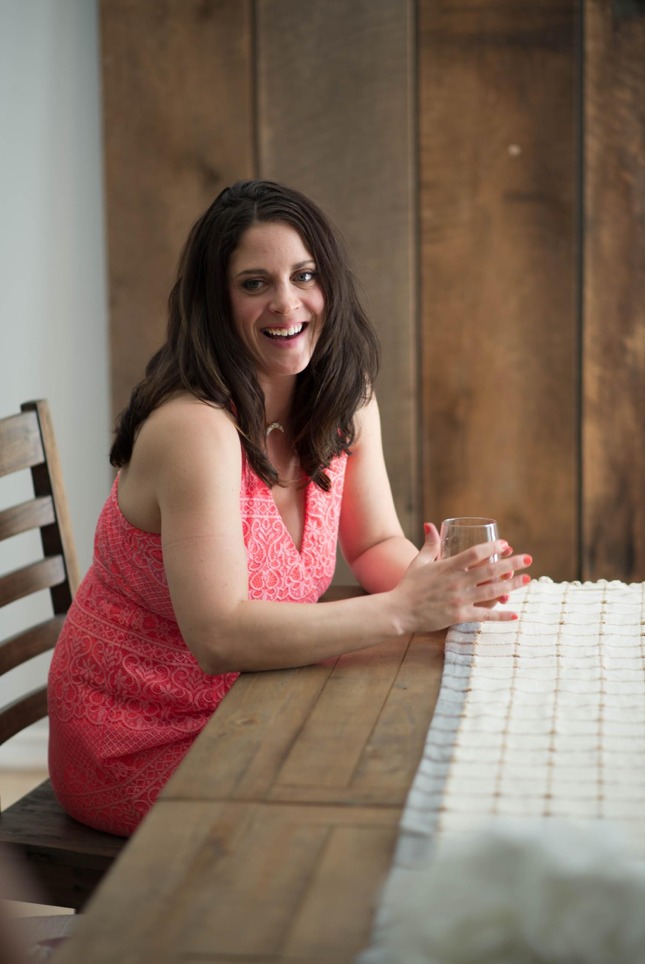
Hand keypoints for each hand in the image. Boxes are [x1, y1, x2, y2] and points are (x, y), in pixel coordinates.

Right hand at [394, 522, 531, 632]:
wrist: (399, 611)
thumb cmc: (409, 585)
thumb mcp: (419, 561)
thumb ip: (430, 544)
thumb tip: (430, 525)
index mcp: (448, 566)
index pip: (475, 553)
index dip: (492, 547)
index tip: (506, 545)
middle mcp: (457, 582)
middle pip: (490, 571)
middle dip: (511, 564)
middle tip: (528, 559)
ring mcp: (459, 600)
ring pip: (492, 591)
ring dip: (512, 585)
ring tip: (527, 579)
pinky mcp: (459, 616)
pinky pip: (484, 616)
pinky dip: (501, 616)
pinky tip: (514, 614)